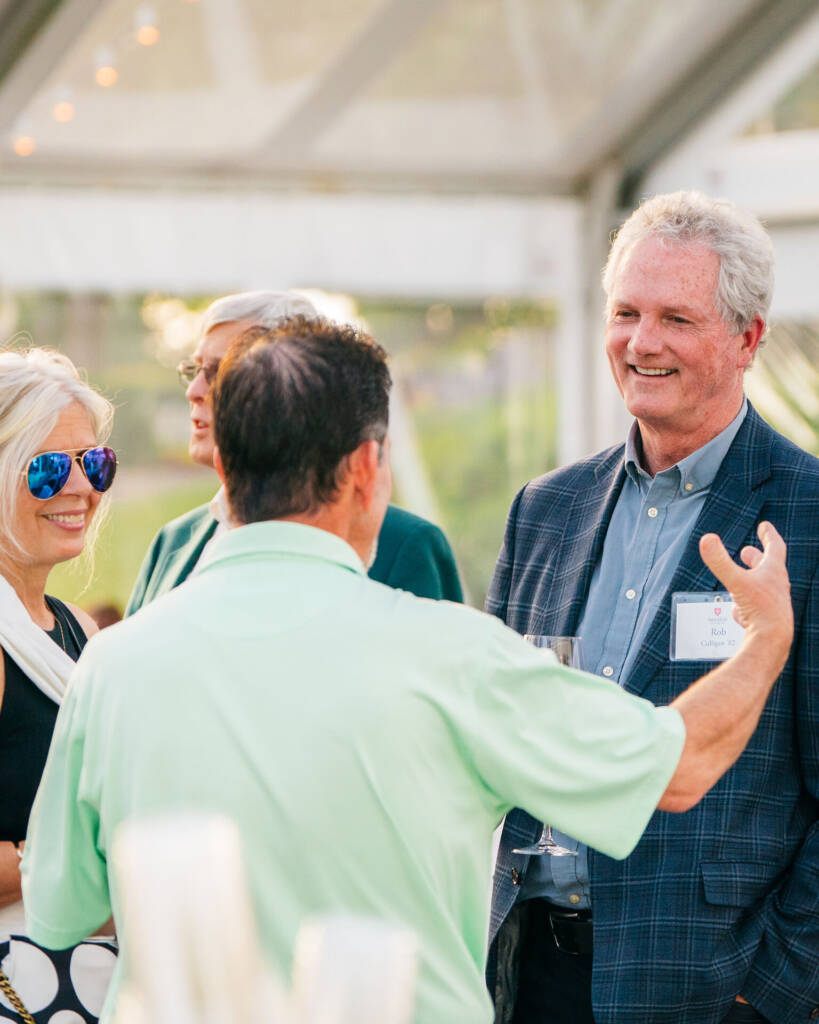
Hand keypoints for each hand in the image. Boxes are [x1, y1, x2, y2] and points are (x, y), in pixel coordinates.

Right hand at [699, 521, 792, 654]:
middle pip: (769, 568)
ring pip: (763, 589)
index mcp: (773, 573)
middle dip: (757, 558)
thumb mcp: (736, 582)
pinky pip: (756, 609)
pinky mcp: (767, 621)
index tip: (764, 526)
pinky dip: (746, 605)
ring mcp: (774, 605)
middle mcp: (777, 587)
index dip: (768, 535)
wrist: (772, 643)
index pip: (775, 547)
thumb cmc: (760, 611)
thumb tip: (706, 538)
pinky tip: (738, 612)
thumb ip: (719, 561)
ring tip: (740, 580)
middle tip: (748, 552)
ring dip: (751, 581)